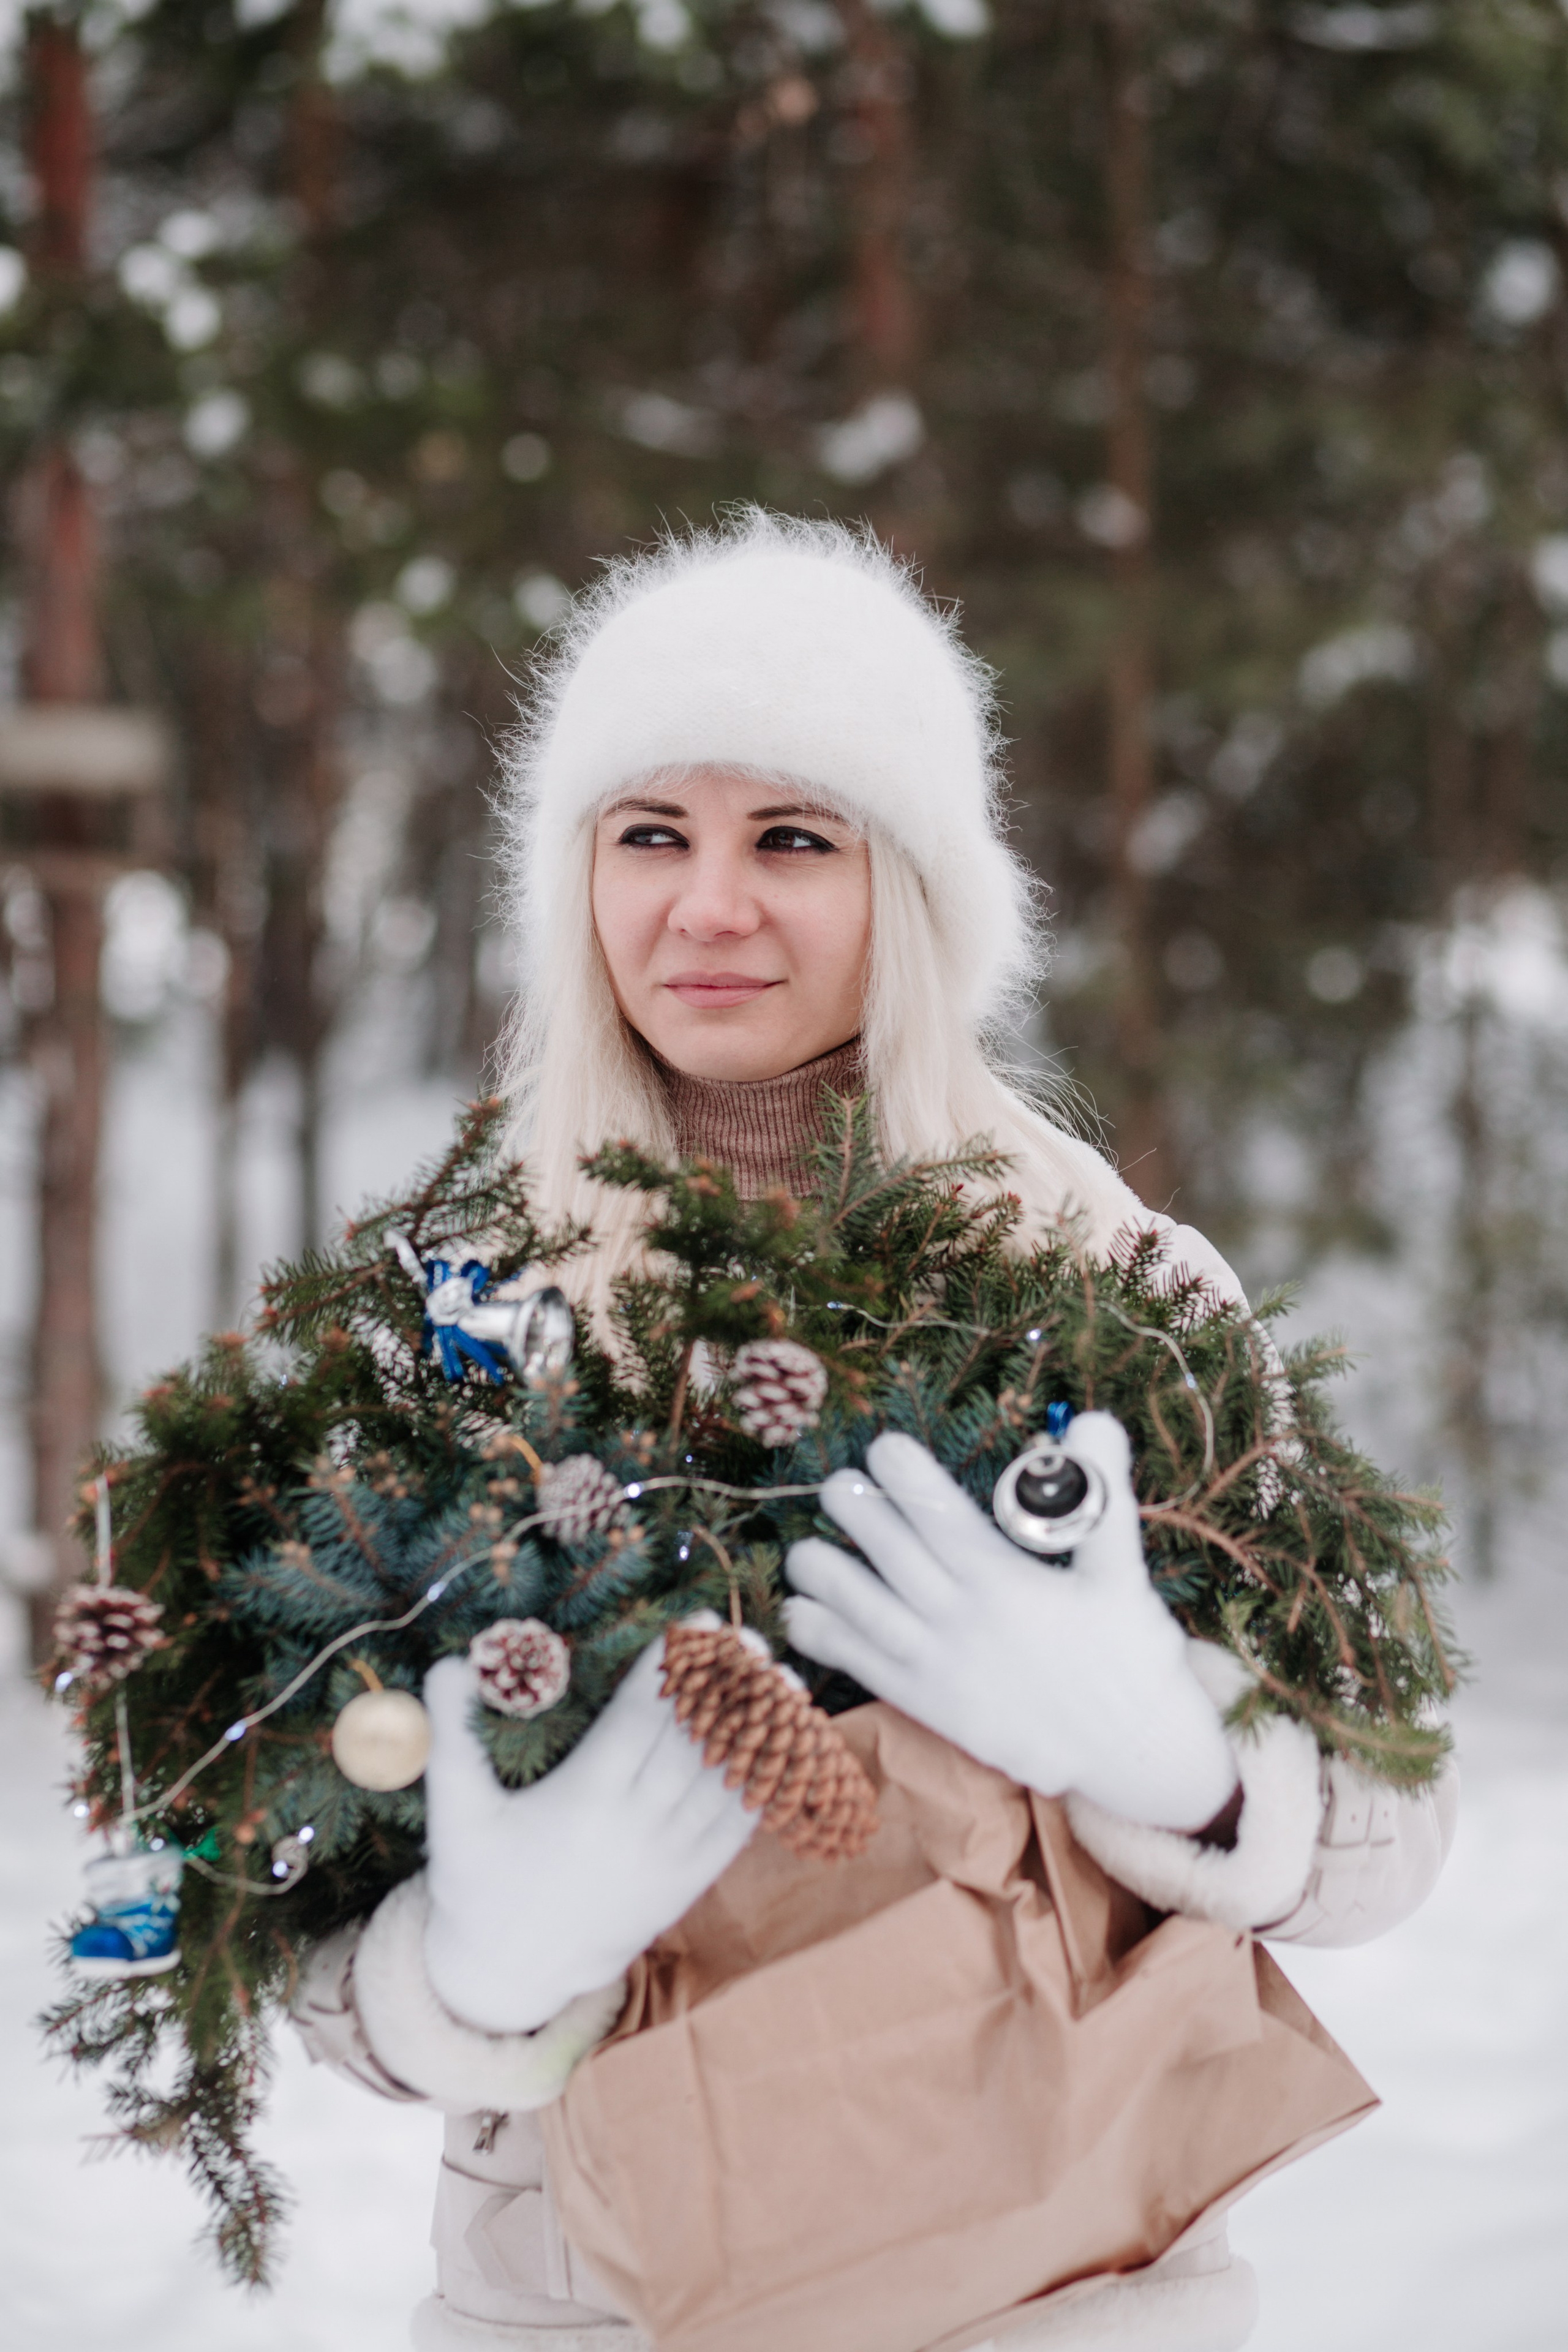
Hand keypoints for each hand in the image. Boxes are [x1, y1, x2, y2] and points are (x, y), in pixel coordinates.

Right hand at [421, 1631, 757, 2033]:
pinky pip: (737, 1829)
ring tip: (778, 1679)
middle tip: (747, 1638)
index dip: (668, 1671)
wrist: (511, 1973)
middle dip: (723, 1688)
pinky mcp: (688, 1885)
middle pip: (691, 1743)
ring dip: (756, 1730)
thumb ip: (451, 1735)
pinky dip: (766, 1786)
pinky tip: (785, 1748)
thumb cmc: (477, 1881)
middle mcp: (634, 1828)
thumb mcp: (454, 1810)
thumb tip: (446, 1665)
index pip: (639, 1721)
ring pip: (723, 1781)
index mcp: (583, 1801)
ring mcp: (668, 1859)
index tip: (690, 1626)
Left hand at [785, 1415, 1237, 1832]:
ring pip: (866, 1612)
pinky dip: (827, 1642)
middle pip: (893, 1556)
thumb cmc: (1132, 1655)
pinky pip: (866, 1668)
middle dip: (859, 1516)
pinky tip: (797, 1617)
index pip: (941, 1517)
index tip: (882, 1447)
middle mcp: (962, 1620)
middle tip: (835, 1484)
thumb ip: (1102, 1493)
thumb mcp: (1125, 1571)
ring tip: (799, 1552)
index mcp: (1004, 1581)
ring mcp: (940, 1666)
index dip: (906, 1478)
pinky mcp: (932, 1705)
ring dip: (826, 1579)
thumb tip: (1094, 1419)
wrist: (1134, 1753)